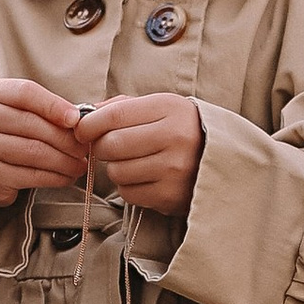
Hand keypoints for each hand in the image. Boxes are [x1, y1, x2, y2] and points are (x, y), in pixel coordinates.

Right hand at [0, 79, 89, 257]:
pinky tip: (67, 177)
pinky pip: (30, 175)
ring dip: (65, 160)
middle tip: (87, 147)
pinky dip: (55, 177)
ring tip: (81, 164)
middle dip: (66, 138)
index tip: (77, 119)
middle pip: (32, 124)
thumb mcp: (15, 111)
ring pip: (34, 152)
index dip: (54, 105)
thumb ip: (44, 109)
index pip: (25, 93)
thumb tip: (84, 118)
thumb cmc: (3, 132)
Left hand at [77, 93, 203, 219]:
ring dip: (116, 168)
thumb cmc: (181, 130)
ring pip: (117, 171)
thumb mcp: (160, 108)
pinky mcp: (170, 196)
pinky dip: (128, 187)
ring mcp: (174, 169)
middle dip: (102, 147)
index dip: (90, 124)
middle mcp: (174, 137)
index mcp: (170, 109)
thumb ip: (122, 107)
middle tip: (110, 147)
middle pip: (111, 144)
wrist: (221, 160)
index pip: (115, 115)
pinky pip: (128, 193)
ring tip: (134, 163)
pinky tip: (144, 179)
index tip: (82, 130)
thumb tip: (84, 115)